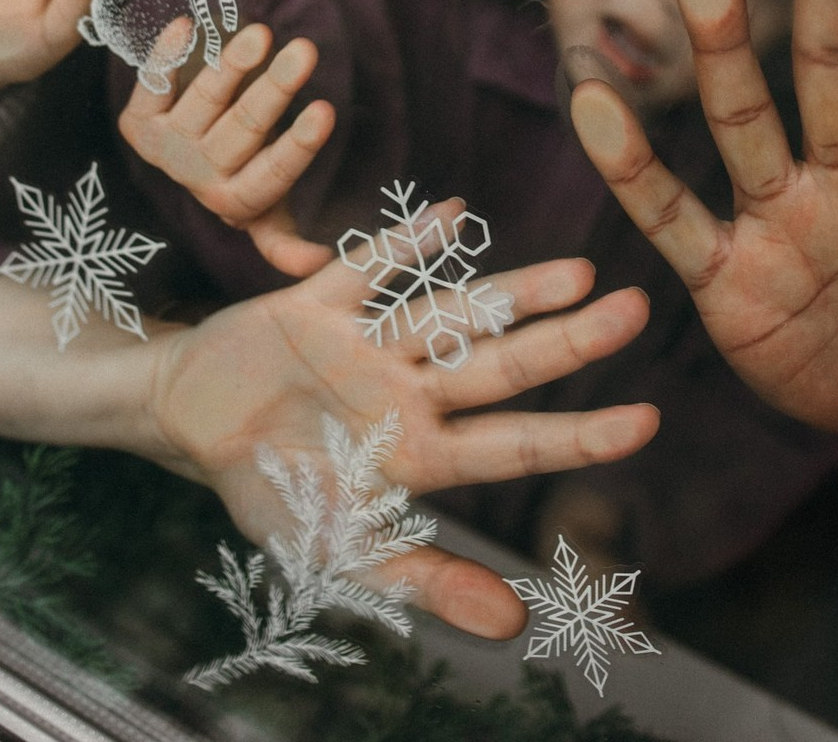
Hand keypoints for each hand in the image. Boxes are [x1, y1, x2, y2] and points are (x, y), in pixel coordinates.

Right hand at [0, 252, 657, 638]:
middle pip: (500, 365)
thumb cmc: (270, 492)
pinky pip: (368, 269)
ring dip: (511, 292)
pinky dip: (409, 242)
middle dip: (567, 342)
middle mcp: (407, 390)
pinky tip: (457, 212)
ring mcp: (369, 342)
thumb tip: (515, 625)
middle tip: (639, 310)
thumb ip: (422, 582)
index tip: (650, 421)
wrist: (188, 422)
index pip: (513, 443)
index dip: (579, 434)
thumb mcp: (336, 553)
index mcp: (418, 453)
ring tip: (578, 272)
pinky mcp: (318, 303)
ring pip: (450, 312)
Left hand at [118, 21, 335, 275]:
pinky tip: (186, 27)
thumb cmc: (243, 173)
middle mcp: (199, 175)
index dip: (297, 145)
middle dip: (273, 90)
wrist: (186, 154)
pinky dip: (166, 58)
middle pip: (241, 130)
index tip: (325, 110)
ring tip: (259, 33)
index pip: (272, 175)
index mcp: (236, 200)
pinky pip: (151, 87)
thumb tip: (321, 264)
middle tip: (304, 51)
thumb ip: (284, 236)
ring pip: (203, 102)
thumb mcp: (265, 210)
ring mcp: (168, 145)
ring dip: (230, 66)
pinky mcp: (139, 121)